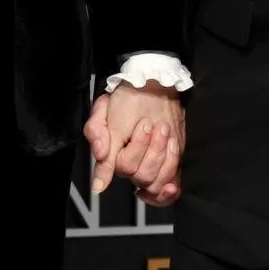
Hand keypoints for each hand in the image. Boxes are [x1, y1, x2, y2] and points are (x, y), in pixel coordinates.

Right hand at [84, 85, 184, 206]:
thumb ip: (96, 136)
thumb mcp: (104, 111)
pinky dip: (172, 168)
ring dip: (162, 153)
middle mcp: (132, 166)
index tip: (144, 125)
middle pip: (141, 176)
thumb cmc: (128, 99)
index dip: (136, 148)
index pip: (124, 167)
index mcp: (113, 157)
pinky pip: (171, 182)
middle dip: (149, 147)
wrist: (152, 87)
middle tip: (150, 123)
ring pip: (156, 180)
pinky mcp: (168, 166)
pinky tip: (171, 146)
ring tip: (163, 129)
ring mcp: (151, 168)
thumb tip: (98, 174)